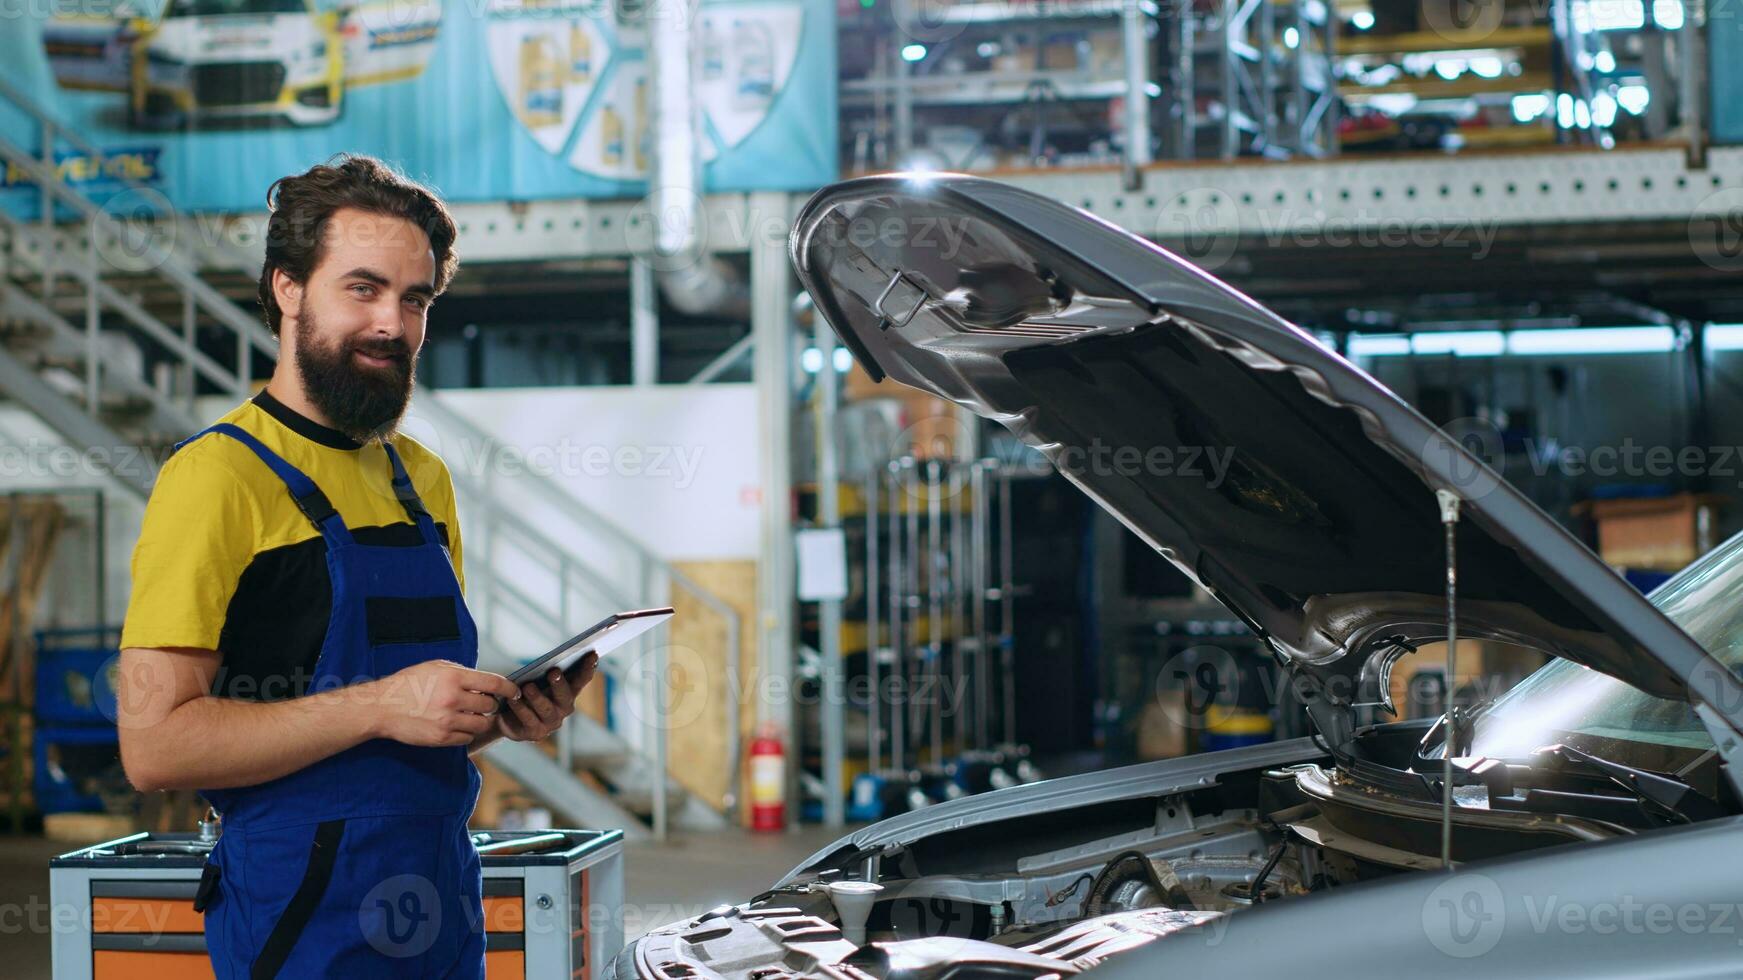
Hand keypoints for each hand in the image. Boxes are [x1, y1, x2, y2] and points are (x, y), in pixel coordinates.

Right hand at [368, 660, 520, 747]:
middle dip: (490, 704)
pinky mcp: (441, 738)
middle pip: (490, 705)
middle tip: (482, 703)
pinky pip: (468, 737)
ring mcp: (447, 720)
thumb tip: (487, 680)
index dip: (510, 688)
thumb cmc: (408, 684)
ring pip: (482, 723)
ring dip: (480, 719)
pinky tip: (456, 725)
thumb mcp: (435, 667)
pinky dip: (466, 732)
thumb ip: (462, 673)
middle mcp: (453, 699)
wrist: (382, 707)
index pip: (494, 684)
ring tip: (470, 714)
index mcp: (454, 677)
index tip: (515, 692)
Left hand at [497, 652, 598, 741]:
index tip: (592, 654)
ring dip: (538, 697)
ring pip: (547, 710)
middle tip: (553, 671)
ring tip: (528, 686)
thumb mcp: (537, 679)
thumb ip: (546, 671)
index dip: (588, 669)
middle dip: (560, 684)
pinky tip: (513, 699)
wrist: (508, 718)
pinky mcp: (536, 733)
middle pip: (566, 697)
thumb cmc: (526, 693)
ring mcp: (551, 723)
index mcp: (568, 692)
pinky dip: (521, 708)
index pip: (581, 680)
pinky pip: (529, 720)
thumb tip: (549, 663)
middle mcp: (564, 709)